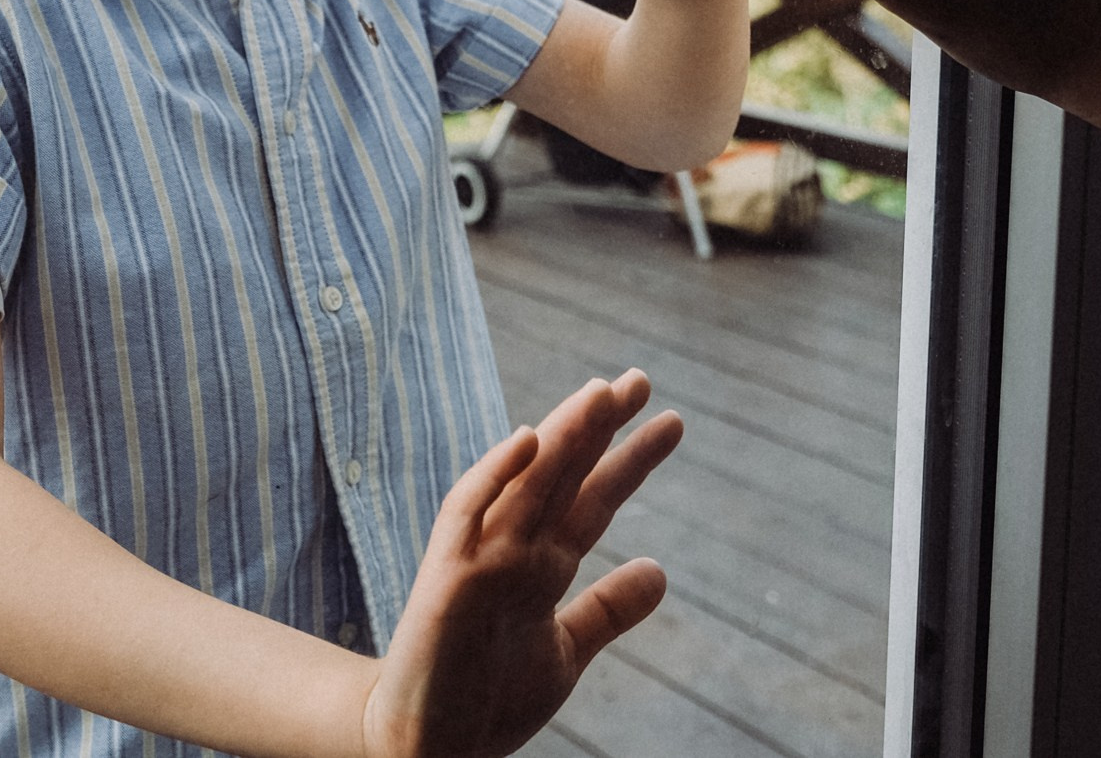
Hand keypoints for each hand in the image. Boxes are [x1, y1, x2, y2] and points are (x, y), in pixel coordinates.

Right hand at [363, 371, 682, 757]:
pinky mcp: (447, 579)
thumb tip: (661, 569)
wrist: (428, 748)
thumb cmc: (487, 696)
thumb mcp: (564, 650)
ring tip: (601, 394)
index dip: (630, 459)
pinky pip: (467, 515)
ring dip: (561, 436)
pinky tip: (527, 439)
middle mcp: (513, 551)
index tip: (671, 420)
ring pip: (524, 484)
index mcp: (541, 564)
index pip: (593, 498)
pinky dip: (493, 476)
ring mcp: (478, 559)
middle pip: (562, 476)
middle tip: (640, 379)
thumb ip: (607, 610)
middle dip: (599, 427)